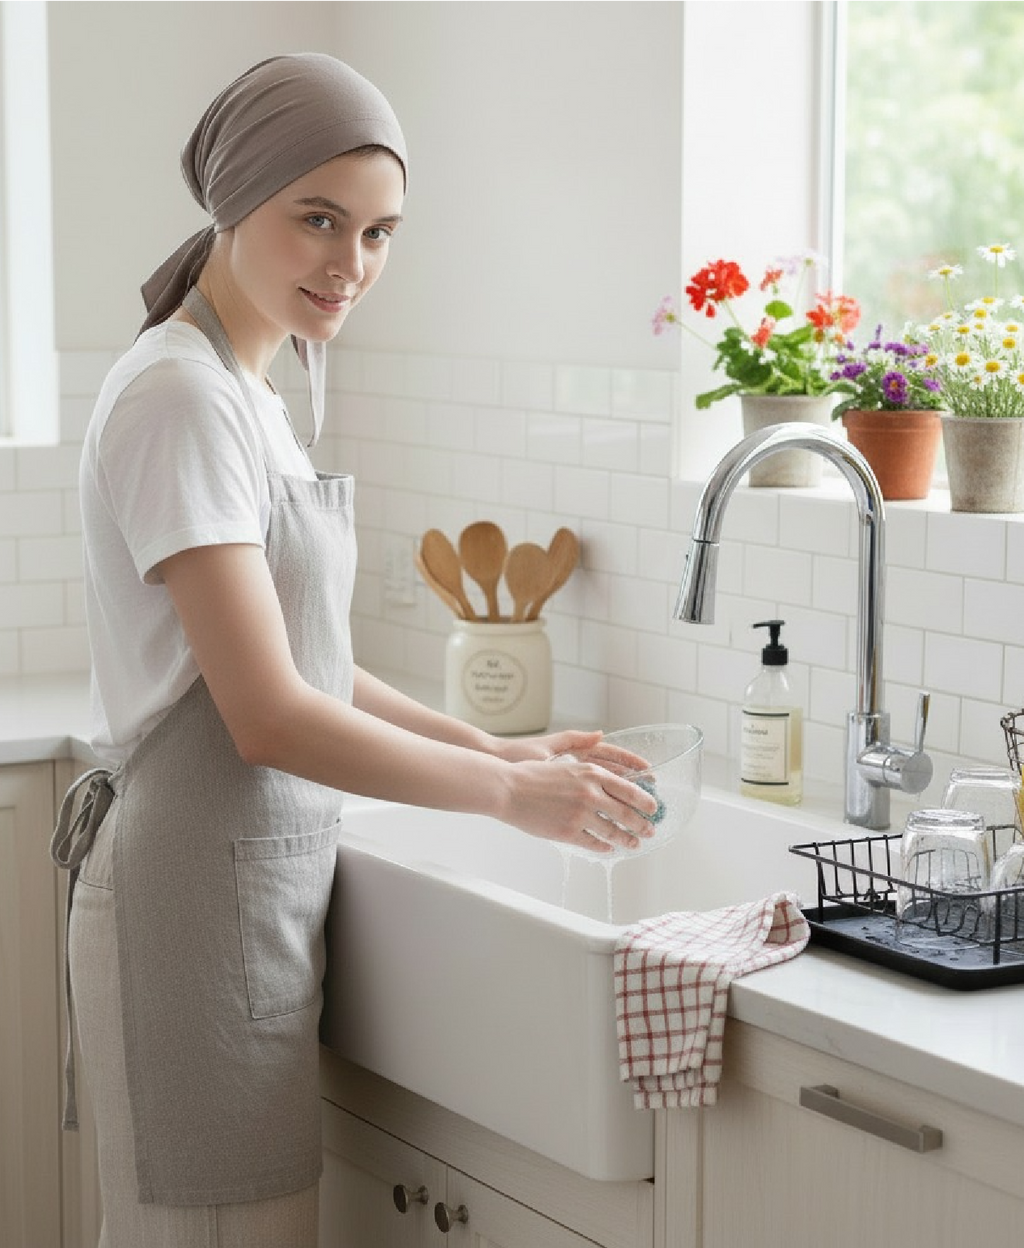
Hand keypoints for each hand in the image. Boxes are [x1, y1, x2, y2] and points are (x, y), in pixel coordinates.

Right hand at [497, 731, 658, 854]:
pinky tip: (608, 849)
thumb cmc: (529, 773)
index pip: (629, 789)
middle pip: (626, 813)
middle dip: (642, 825)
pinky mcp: (568, 832)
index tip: (653, 808)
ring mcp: (580, 815)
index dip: (644, 801)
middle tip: (650, 830)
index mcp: (591, 773)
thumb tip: (600, 739)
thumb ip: (585, 754)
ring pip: (612, 832)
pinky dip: (604, 847)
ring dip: (626, 840)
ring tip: (634, 844)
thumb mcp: (562, 756)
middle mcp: (590, 794)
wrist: (507, 789)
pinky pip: (593, 843)